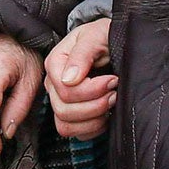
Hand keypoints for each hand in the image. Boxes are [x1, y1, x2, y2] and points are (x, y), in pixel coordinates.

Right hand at [46, 19, 116, 138]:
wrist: (112, 43)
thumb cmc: (104, 37)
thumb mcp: (96, 35)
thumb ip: (82, 53)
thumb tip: (69, 78)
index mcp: (56, 63)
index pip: (65, 90)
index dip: (91, 90)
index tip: (112, 80)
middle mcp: (54, 84)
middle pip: (64, 110)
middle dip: (95, 105)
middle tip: (114, 92)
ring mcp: (61, 101)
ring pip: (66, 126)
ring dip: (94, 119)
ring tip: (111, 102)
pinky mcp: (72, 116)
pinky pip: (76, 134)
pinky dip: (94, 128)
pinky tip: (106, 114)